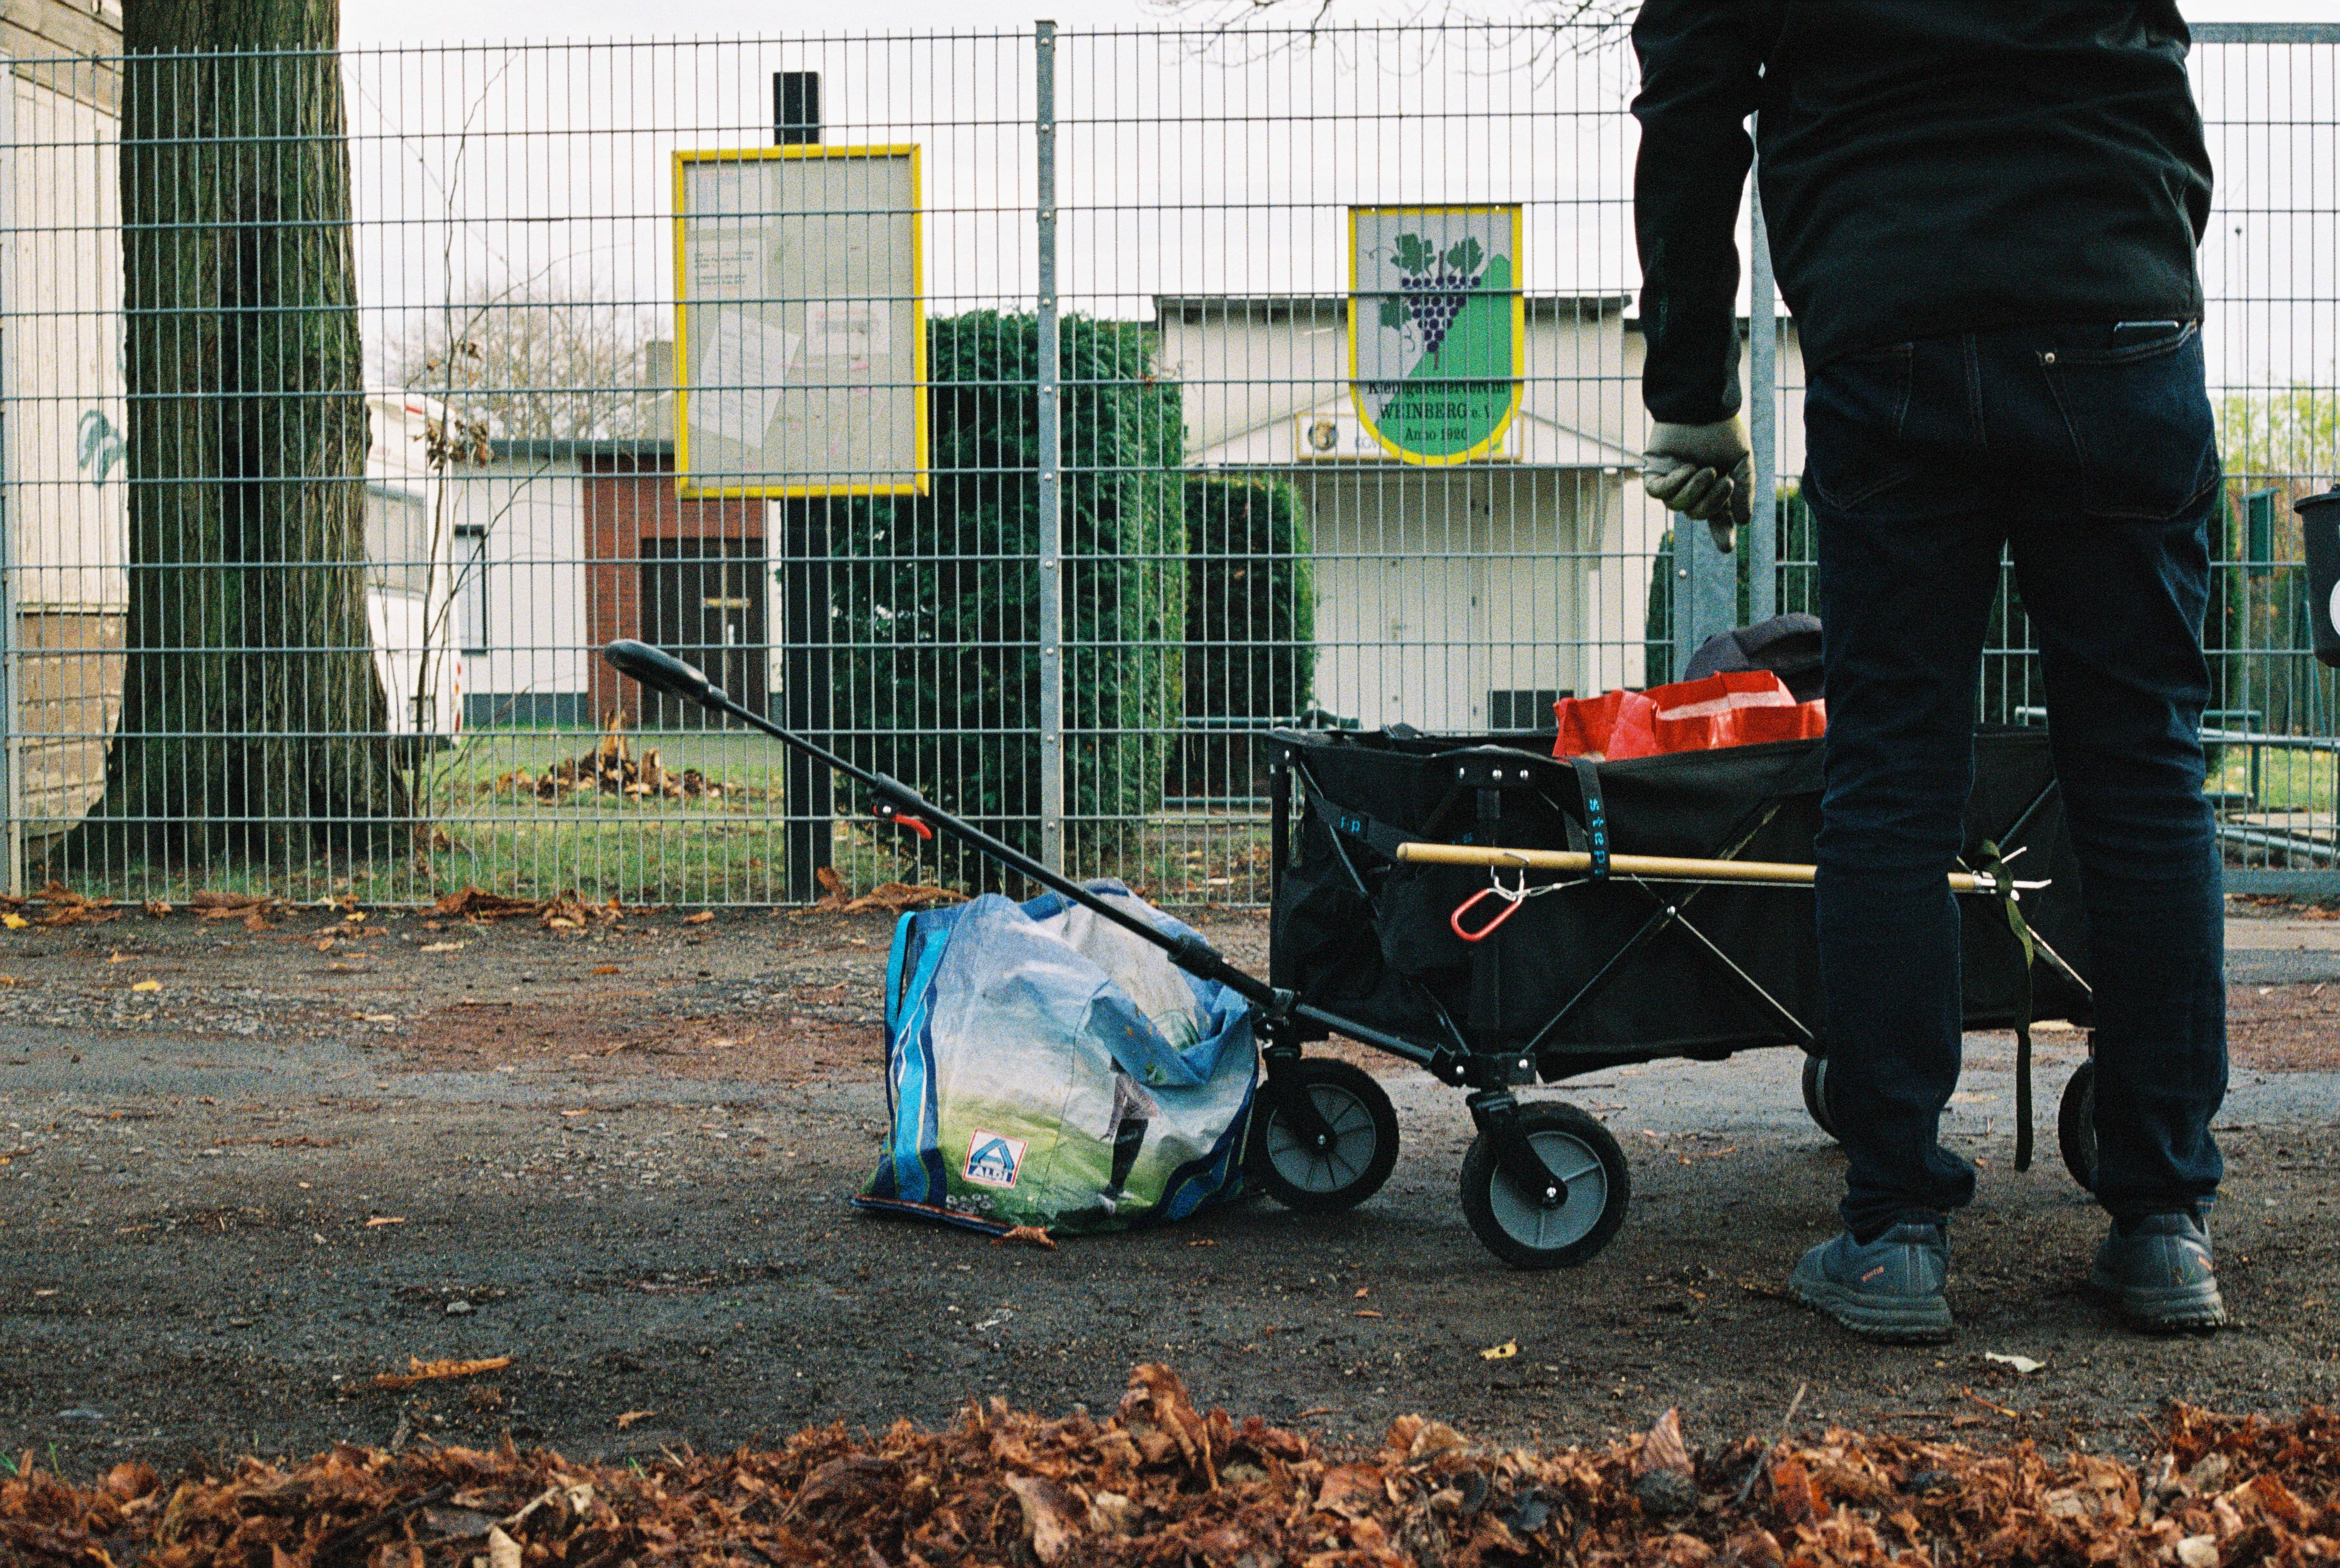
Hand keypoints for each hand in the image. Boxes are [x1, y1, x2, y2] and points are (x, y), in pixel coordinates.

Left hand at [1642, 417, 1752, 552]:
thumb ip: (1744, 490)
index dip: (1722, 534)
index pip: (1718, 519)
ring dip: (1694, 492)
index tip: (1726, 548)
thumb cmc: (1723, 428)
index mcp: (1715, 488)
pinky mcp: (1655, 473)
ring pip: (1678, 507)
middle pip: (1697, 515)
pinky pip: (1659, 493)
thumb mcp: (1742, 460)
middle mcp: (1693, 488)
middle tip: (1723, 480)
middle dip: (1713, 503)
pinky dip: (1674, 484)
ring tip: (1705, 470)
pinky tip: (1686, 468)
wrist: (1702, 404)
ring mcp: (1674, 481)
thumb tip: (1744, 521)